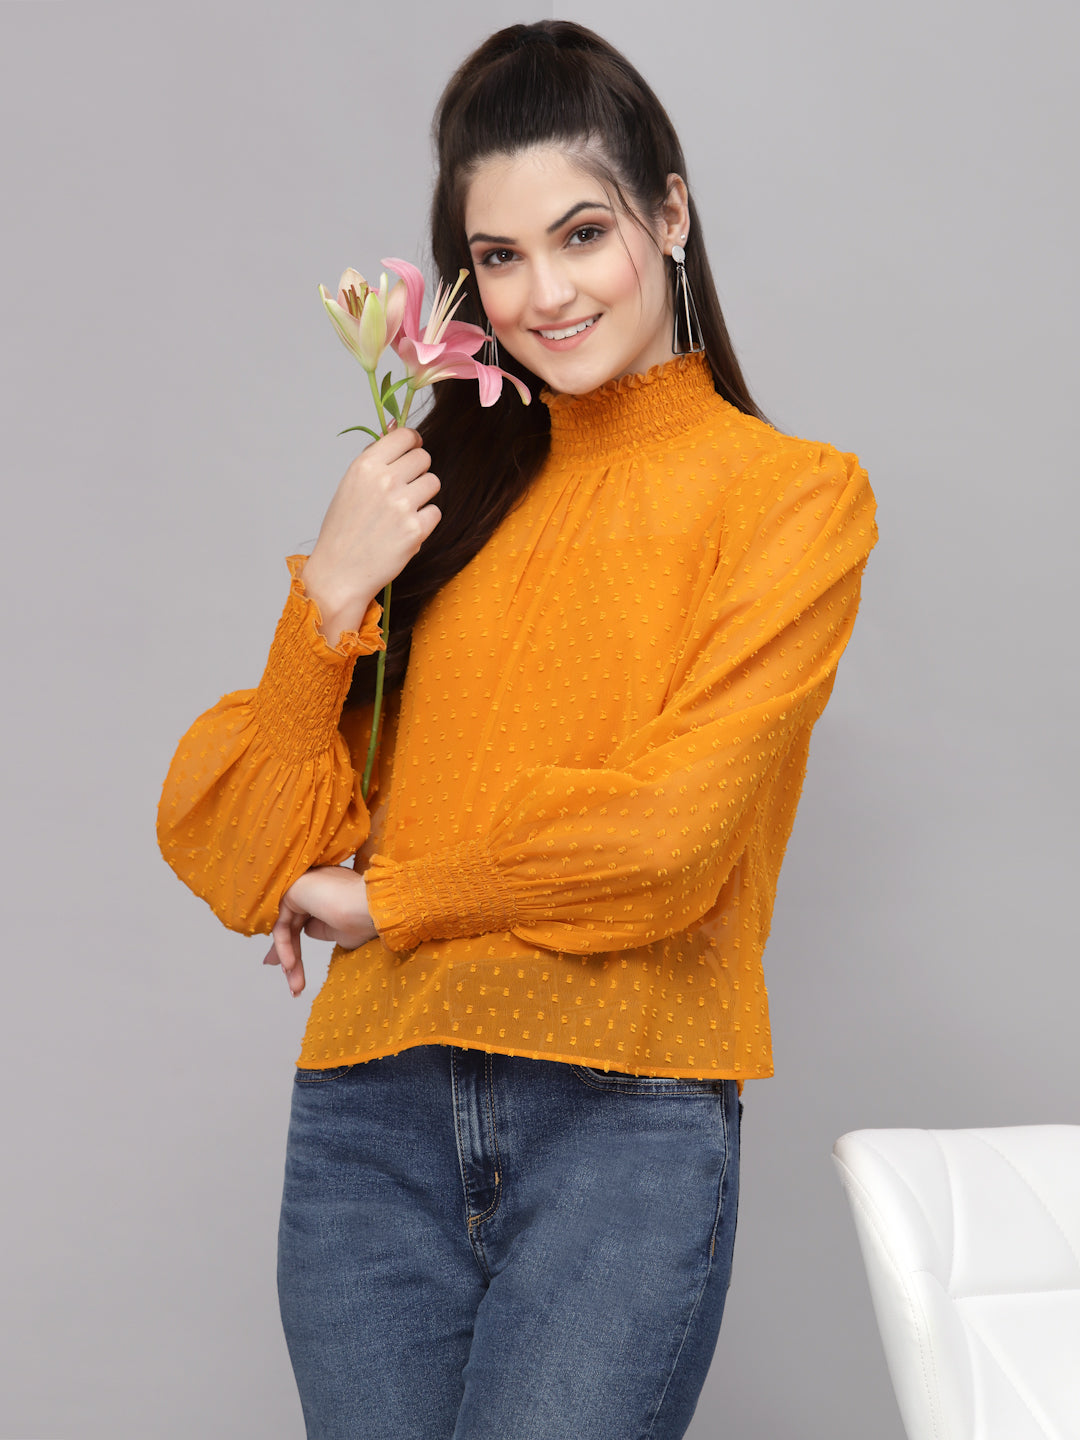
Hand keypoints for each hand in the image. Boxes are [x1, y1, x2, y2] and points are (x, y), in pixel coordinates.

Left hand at [263, 866, 376, 995]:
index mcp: (327, 893)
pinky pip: (282, 926)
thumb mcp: (342, 932)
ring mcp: (302, 887)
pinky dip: (284, 948)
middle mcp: (313, 887)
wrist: (370, 909)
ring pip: (287, 929)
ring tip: (296, 986)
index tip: (292, 970)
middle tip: (292, 984)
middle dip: (290, 958)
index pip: (303, 922)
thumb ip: (323, 930)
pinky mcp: (292, 892)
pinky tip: (290, 966)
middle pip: (293, 927)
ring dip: (290, 959)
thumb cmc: (366, 920)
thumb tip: (307, 930)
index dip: (295, 948)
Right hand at [300, 427, 440, 645]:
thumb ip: (376, 456)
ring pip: (434, 483)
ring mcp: (402, 505)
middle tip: (403, 490)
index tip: (411, 453)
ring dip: (423, 496)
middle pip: (424, 457)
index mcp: (365, 466)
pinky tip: (404, 532)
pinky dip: (424, 522)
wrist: (339, 573)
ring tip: (402, 513)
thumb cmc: (343, 529)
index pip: (405, 435)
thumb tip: (397, 424)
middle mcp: (384, 481)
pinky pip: (435, 512)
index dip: (412, 443)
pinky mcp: (416, 529)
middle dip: (418, 472)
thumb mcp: (350, 485)